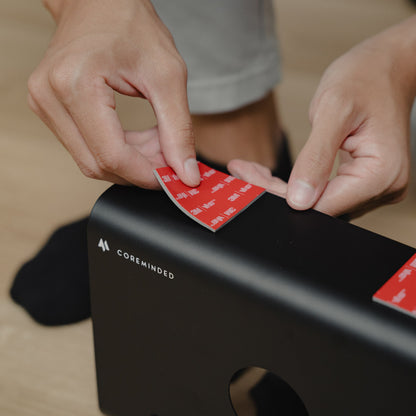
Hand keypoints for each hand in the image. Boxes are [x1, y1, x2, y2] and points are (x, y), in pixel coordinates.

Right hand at [28, 0, 199, 188]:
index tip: (174, 176)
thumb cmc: (131, 24)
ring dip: (129, 161)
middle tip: (168, 155)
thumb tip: (186, 174)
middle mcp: (49, 96)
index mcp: (76, 84)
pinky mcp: (50, 108)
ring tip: (156, 141)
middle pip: (98, 164)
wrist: (100, 0)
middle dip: (139, 169)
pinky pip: (86, 148)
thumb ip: (178, 130)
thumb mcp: (168, 75)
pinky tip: (138, 138)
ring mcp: (44, 103)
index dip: (146, 174)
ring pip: (92, 161)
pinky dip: (117, 151)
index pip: (112, 155)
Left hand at [229, 17, 415, 217]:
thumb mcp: (332, 111)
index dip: (284, 196)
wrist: (387, 66)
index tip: (252, 178)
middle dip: (279, 192)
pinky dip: (300, 185)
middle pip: (320, 207)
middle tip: (247, 172)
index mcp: (381, 174)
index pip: (323, 205)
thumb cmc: (365, 78)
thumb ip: (316, 158)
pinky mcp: (363, 182)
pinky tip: (278, 175)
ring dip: (286, 190)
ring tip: (256, 172)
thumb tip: (299, 199)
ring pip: (320, 202)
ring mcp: (375, 187)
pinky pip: (326, 193)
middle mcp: (383, 187)